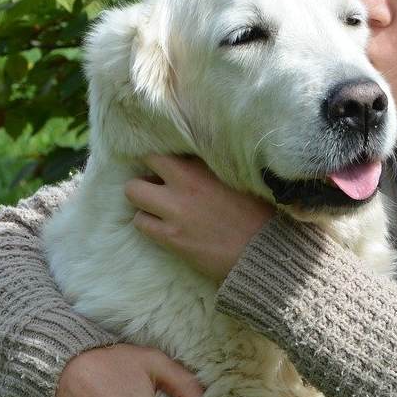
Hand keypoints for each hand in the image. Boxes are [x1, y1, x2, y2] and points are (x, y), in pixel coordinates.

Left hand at [124, 154, 274, 281]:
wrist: (263, 253)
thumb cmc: (259, 215)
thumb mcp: (240, 179)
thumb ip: (212, 168)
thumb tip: (193, 163)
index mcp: (206, 165)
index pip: (172, 144)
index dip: (167, 154)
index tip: (169, 162)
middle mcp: (186, 182)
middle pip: (146, 161)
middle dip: (151, 170)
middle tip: (159, 182)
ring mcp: (174, 210)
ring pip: (133, 192)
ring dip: (145, 198)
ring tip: (158, 207)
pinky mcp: (170, 236)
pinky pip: (140, 222)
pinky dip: (147, 222)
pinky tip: (163, 226)